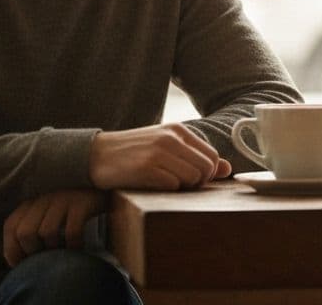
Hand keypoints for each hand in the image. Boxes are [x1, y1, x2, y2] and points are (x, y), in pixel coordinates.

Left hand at [2, 189, 107, 266]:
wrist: (104, 190)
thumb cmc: (71, 213)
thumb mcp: (47, 217)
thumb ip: (32, 230)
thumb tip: (16, 259)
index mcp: (32, 203)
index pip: (10, 226)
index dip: (11, 249)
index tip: (21, 264)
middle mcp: (45, 199)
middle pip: (25, 232)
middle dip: (31, 252)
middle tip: (44, 260)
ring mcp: (64, 199)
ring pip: (46, 232)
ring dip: (53, 250)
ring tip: (61, 256)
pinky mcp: (82, 204)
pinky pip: (72, 230)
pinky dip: (73, 245)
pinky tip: (78, 249)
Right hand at [89, 123, 231, 189]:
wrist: (94, 155)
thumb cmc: (133, 153)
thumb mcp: (165, 147)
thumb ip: (195, 156)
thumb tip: (226, 168)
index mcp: (178, 130)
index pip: (212, 156)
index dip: (206, 174)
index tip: (191, 179)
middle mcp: (170, 138)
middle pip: (205, 169)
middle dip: (196, 183)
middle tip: (177, 185)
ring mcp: (158, 152)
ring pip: (191, 178)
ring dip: (181, 188)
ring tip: (163, 184)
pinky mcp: (145, 167)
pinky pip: (172, 186)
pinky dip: (165, 191)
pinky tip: (151, 186)